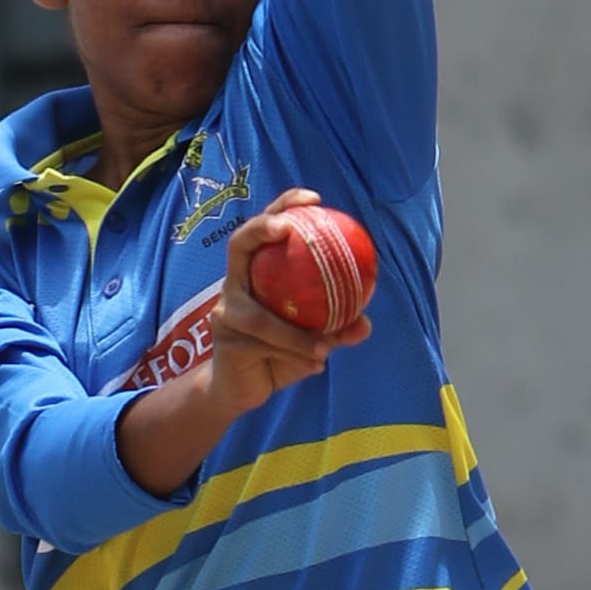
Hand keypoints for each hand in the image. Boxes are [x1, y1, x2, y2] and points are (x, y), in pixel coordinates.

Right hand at [118, 192, 368, 495]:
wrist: (239, 391)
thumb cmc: (275, 356)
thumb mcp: (310, 340)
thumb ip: (333, 329)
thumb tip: (366, 322)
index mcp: (255, 274)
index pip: (264, 230)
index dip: (284, 206)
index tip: (315, 198)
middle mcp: (234, 285)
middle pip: (240, 244)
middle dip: (262, 228)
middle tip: (290, 227)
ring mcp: (225, 312)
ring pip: (260, 315)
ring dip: (295, 332)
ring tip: (326, 346)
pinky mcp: (225, 340)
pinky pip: (264, 344)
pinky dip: (295, 352)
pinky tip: (317, 364)